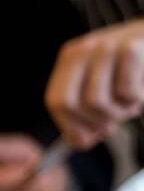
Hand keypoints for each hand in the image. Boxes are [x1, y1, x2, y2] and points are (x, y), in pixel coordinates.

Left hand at [47, 20, 143, 148]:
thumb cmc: (134, 71)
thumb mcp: (105, 89)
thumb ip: (87, 115)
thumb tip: (79, 141)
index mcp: (70, 58)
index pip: (54, 102)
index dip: (71, 126)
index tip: (91, 134)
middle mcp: (82, 51)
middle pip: (67, 104)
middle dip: (91, 123)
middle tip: (112, 123)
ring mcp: (104, 48)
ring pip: (96, 102)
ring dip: (119, 113)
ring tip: (131, 104)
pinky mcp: (130, 50)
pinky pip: (126, 94)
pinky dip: (137, 100)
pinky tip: (142, 89)